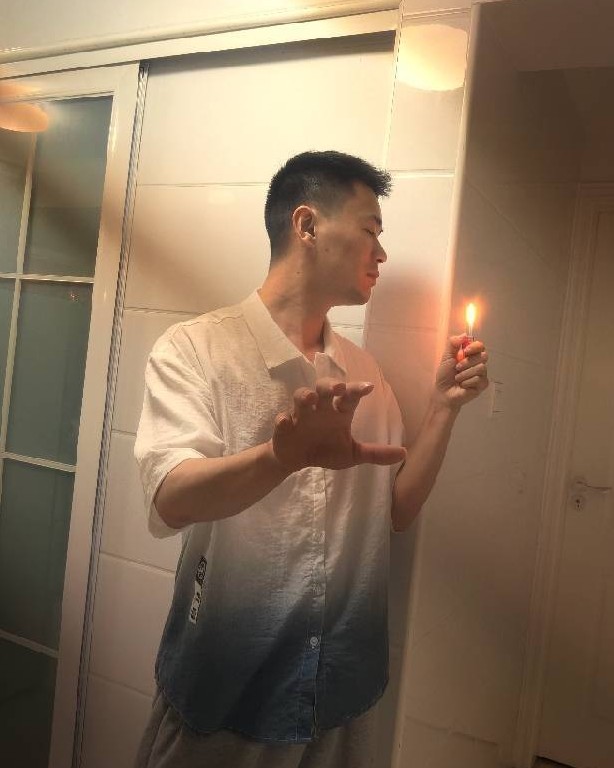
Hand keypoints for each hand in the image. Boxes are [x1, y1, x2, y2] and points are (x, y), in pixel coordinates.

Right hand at [271, 377, 405, 471]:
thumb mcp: (352, 454)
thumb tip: (404, 454)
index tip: (369, 387)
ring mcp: (301, 415)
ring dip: (305, 395)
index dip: (357, 389)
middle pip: (324, 388)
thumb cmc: (326, 449)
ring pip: (301, 397)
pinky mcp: (284, 426)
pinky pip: (281, 420)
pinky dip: (282, 420)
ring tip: (311, 399)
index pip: (350, 396)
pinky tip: (285, 422)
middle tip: (337, 388)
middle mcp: (321, 408)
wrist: (297, 460)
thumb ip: (375, 453)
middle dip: (330, 385)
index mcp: (338, 412)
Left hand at [434, 335, 488, 408]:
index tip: (465, 351)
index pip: (480, 345)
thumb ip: (453, 344)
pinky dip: (467, 382)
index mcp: (470, 355)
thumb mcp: (446, 357)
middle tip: (457, 367)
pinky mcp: (483, 384)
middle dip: (467, 362)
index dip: (474, 347)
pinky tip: (463, 385)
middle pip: (483, 356)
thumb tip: (464, 334)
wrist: (443, 392)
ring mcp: (482, 374)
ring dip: (465, 374)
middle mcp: (478, 362)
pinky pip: (479, 379)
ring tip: (458, 378)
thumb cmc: (445, 375)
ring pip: (481, 368)